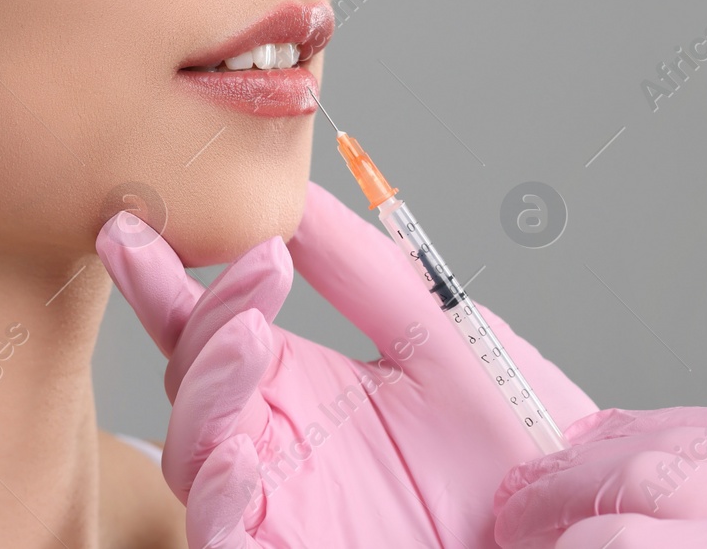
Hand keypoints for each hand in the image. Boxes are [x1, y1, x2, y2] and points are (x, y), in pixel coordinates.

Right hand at [96, 179, 598, 548]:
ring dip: (208, 392)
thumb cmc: (508, 440)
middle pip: (189, 381)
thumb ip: (361, 268)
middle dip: (203, 321)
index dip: (163, 279)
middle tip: (258, 268)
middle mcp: (269, 441)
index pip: (207, 325)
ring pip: (192, 454)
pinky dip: (219, 501)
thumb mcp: (435, 334)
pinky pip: (223, 539)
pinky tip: (239, 460)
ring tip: (252, 336)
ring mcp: (274, 506)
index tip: (139, 226)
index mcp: (292, 383)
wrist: (567, 515)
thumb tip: (296, 191)